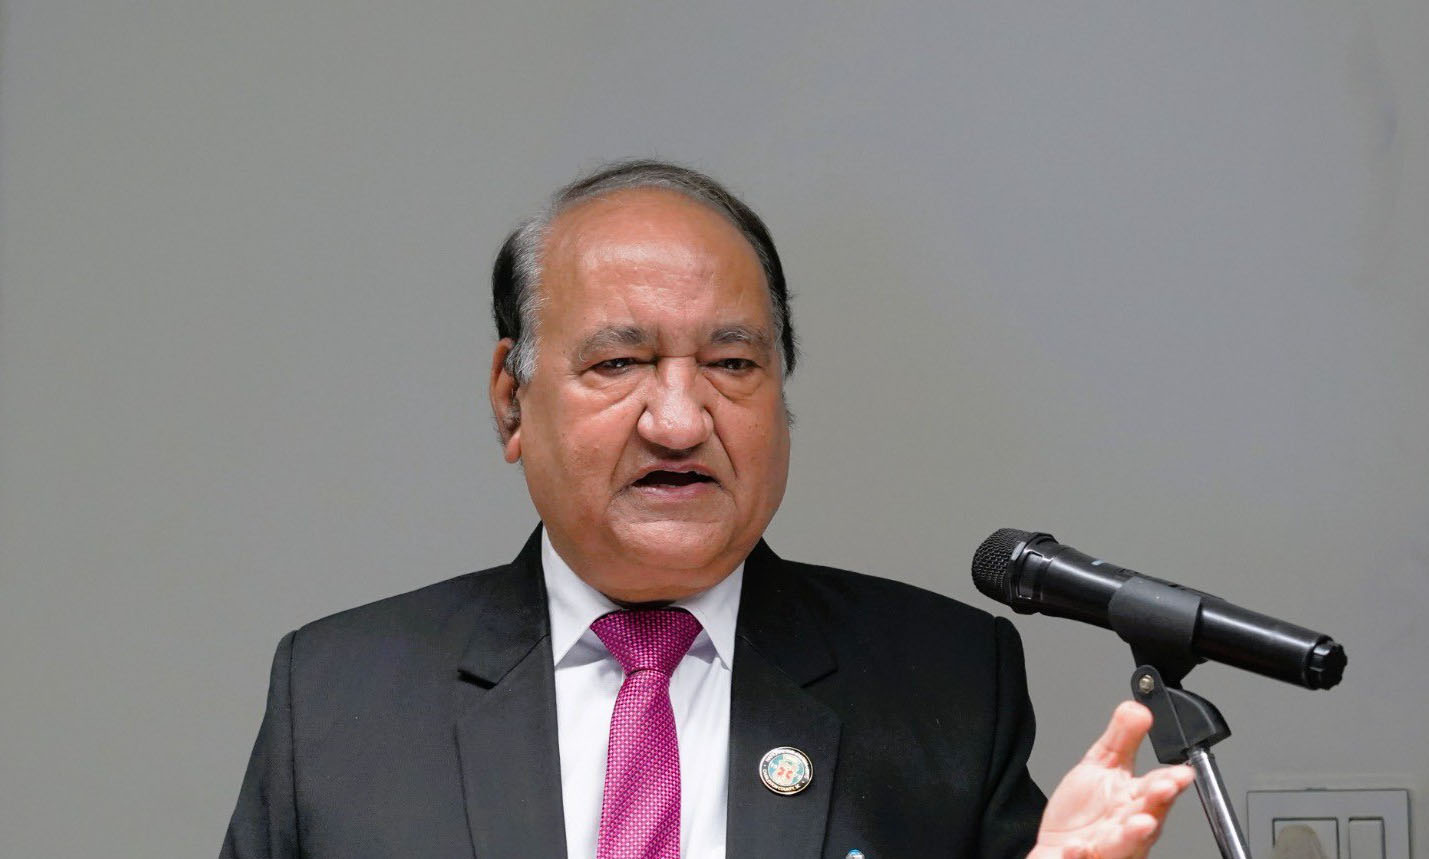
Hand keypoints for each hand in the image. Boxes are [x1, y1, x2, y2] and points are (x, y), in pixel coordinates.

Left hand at [1028, 701, 1195, 858]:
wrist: (1058, 846)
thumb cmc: (1084, 813)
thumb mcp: (1102, 765)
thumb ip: (1122, 737)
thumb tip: (1139, 707)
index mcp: (1135, 801)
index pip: (1158, 789)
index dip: (1170, 780)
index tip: (1181, 772)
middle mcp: (1128, 828)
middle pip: (1148, 816)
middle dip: (1157, 803)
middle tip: (1162, 789)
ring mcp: (1109, 848)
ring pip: (1125, 845)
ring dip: (1132, 835)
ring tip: (1138, 824)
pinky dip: (1082, 856)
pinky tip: (1076, 847)